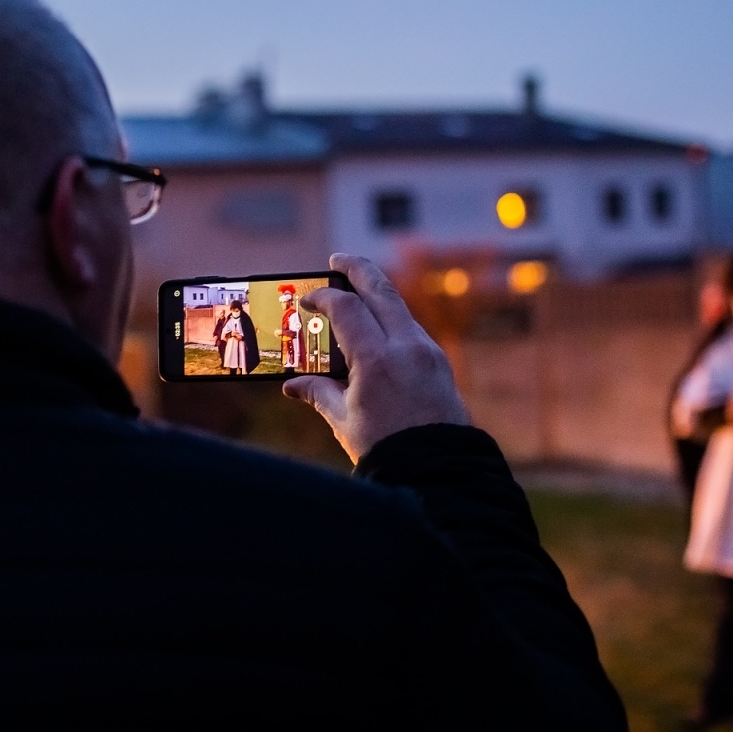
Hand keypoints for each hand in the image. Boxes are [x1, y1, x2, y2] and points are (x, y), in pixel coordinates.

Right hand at [283, 255, 469, 461]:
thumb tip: (293, 385)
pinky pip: (410, 329)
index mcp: (376, 359)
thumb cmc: (386, 449)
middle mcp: (406, 346)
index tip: (308, 300)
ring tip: (354, 294)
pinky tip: (375, 332)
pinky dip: (389, 321)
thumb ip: (318, 393)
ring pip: (398, 307)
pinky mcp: (439, 361)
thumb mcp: (343, 421)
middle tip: (337, 260)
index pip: (346, 308)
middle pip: (381, 289)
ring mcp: (427, 351)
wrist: (437, 472)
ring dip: (375, 295)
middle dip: (357, 269)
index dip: (323, 297)